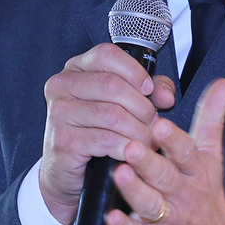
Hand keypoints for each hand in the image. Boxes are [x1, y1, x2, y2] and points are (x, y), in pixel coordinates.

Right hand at [39, 42, 176, 224]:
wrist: (67, 170)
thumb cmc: (95, 131)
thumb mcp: (121, 103)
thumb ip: (148, 91)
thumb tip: (166, 96)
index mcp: (75, 69)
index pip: (106, 54)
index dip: (134, 70)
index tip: (149, 89)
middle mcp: (62, 85)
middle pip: (113, 85)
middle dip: (142, 106)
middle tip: (154, 124)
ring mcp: (59, 113)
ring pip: (113, 114)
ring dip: (139, 130)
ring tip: (148, 141)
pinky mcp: (63, 140)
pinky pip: (106, 140)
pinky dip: (126, 147)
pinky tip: (132, 152)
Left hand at [106, 78, 224, 224]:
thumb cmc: (205, 197)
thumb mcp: (212, 157)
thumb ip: (211, 118)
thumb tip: (223, 82)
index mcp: (196, 172)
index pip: (186, 152)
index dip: (173, 139)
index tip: (158, 123)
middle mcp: (183, 196)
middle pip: (166, 177)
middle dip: (149, 162)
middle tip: (132, 146)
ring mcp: (168, 221)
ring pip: (150, 204)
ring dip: (134, 190)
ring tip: (120, 173)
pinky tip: (111, 217)